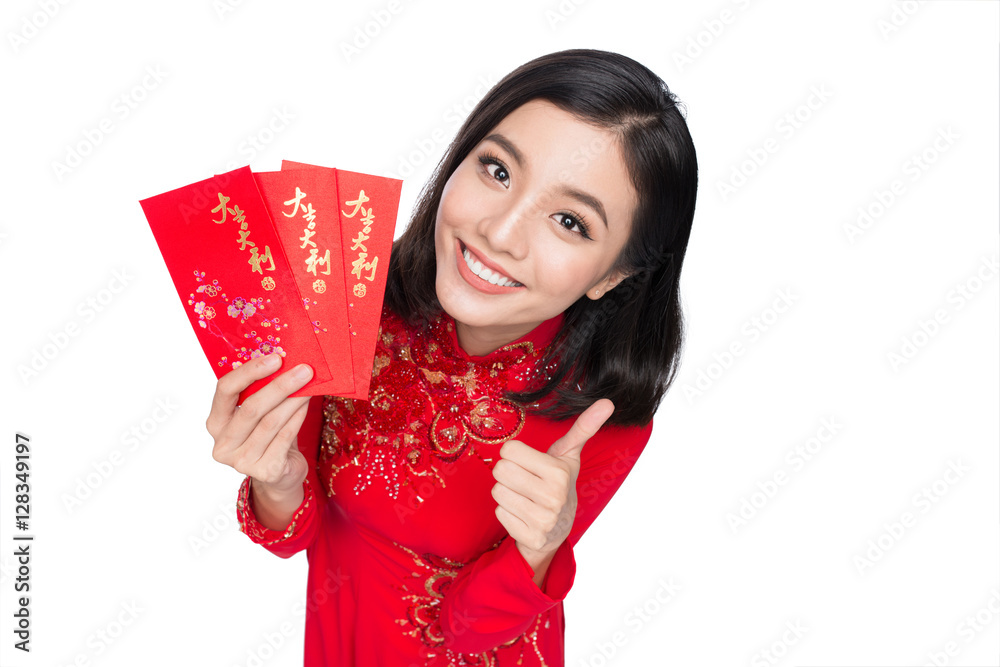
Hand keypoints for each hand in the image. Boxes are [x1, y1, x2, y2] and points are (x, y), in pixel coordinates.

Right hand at [207, 353, 314, 495]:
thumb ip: (260, 392)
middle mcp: (223, 444)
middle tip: (303, 370)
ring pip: (271, 422)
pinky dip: (298, 417)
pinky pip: (285, 437)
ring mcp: (242, 461)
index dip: (250, 372)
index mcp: (215, 423)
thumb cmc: (268, 436)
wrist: (280, 473)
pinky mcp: (266, 471)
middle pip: (251, 408)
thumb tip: (285, 361)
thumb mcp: (258, 413)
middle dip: (280, 386)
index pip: (225, 389)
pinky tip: (307, 404)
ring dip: (293, 400)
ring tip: (309, 384)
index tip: (275, 358)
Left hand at [491, 398, 614, 559]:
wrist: (559, 529)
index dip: (515, 454)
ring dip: (507, 493)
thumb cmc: (559, 483)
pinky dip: (507, 513)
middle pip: (500, 470)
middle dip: (508, 473)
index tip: (528, 462)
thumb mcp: (569, 455)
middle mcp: (552, 497)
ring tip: (524, 497)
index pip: (509, 450)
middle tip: (524, 479)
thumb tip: (607, 402)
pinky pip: (500, 514)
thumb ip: (584, 427)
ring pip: (497, 492)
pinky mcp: (531, 538)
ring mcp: (542, 520)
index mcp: (559, 473)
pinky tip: (523, 514)